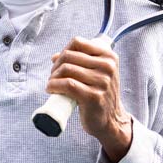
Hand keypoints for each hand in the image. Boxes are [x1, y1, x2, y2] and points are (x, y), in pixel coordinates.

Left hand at [46, 36, 132, 161]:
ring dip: (53, 77)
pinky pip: (67, 84)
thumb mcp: (97, 73)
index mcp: (109, 57)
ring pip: (66, 69)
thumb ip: (80, 62)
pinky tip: (51, 89)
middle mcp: (108, 67)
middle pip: (68, 56)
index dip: (63, 51)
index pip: (77, 42)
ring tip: (52, 84)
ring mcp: (102, 82)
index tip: (59, 63)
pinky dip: (54, 85)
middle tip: (53, 77)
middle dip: (55, 66)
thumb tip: (55, 56)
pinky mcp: (93, 97)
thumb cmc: (99, 94)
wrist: (111, 120)